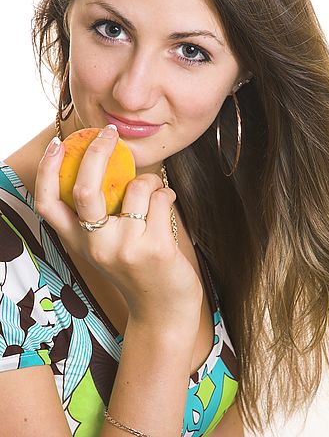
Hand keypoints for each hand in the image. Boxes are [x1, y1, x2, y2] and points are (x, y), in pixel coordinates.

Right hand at [34, 125, 202, 328]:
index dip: (47, 170)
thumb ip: (100, 214)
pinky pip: (161, 198)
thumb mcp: (107, 246)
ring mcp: (125, 247)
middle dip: (97, 152)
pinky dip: (167, 194)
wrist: (163, 311)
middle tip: (109, 132)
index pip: (48, 204)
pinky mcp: (155, 248)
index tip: (57, 144)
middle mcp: (96, 246)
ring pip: (137, 186)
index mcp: (79, 243)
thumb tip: (105, 162)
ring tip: (155, 197)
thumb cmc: (137, 269)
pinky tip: (167, 206)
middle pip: (85, 188)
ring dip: (151, 181)